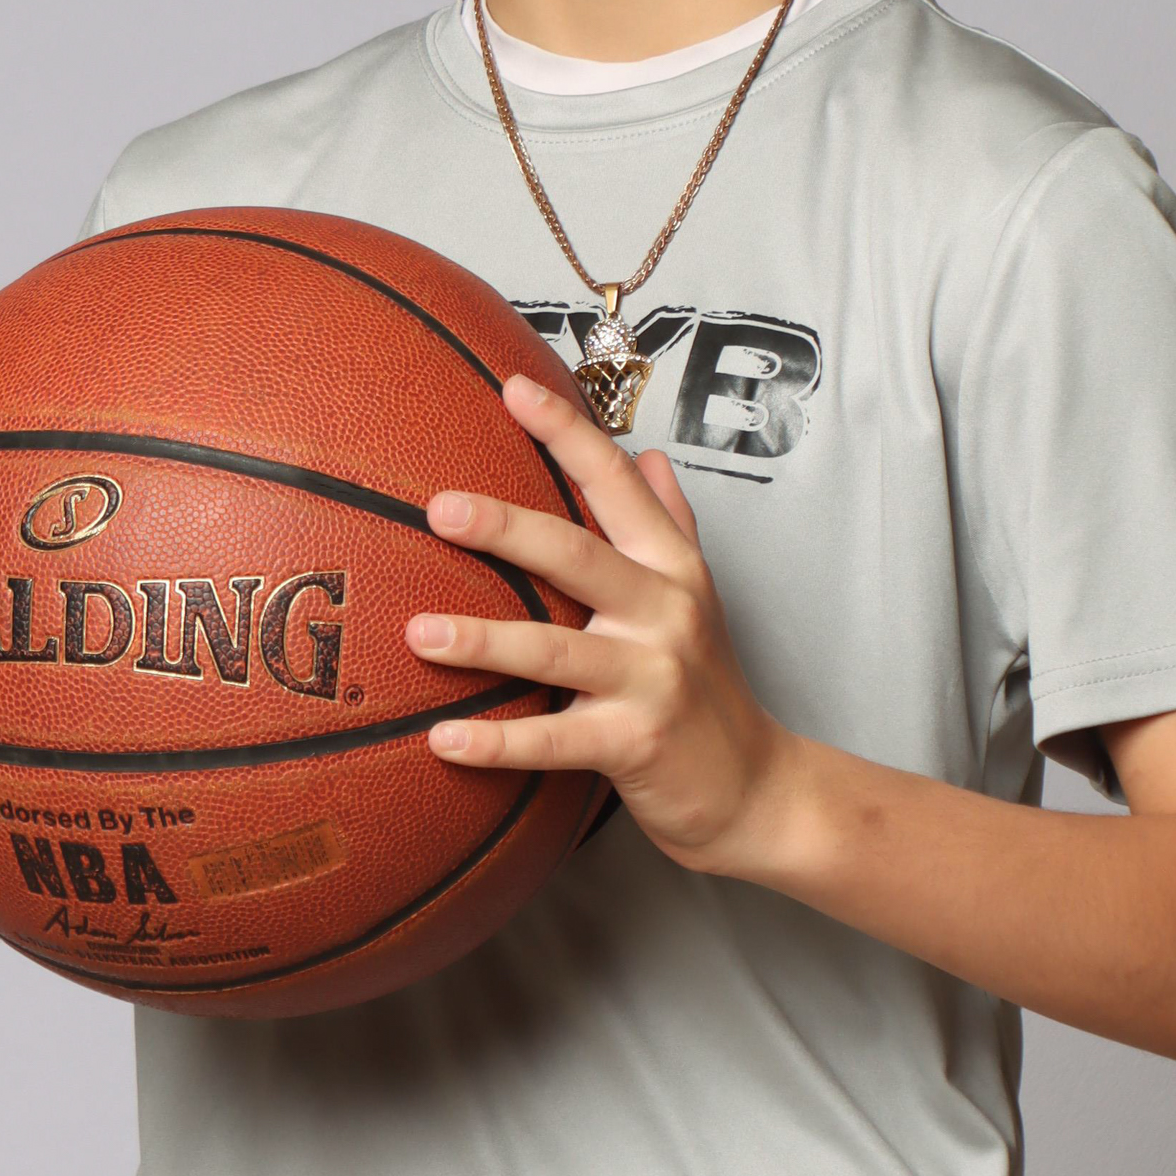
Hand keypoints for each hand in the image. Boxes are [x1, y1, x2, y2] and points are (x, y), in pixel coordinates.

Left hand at [406, 374, 792, 872]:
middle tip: (440, 508)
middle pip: (578, 555)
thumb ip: (670, 523)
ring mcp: (652, 678)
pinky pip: (555, 741)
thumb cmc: (709, 686)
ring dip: (483, 642)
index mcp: (673, 566)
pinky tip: (443, 738)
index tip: (512, 388)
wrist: (758, 788)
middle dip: (507, 528)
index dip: (566, 432)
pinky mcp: (635, 744)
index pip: (617, 483)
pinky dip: (497, 742)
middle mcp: (666, 611)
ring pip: (556, 650)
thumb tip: (648, 454)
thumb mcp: (698, 595)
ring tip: (417, 633)